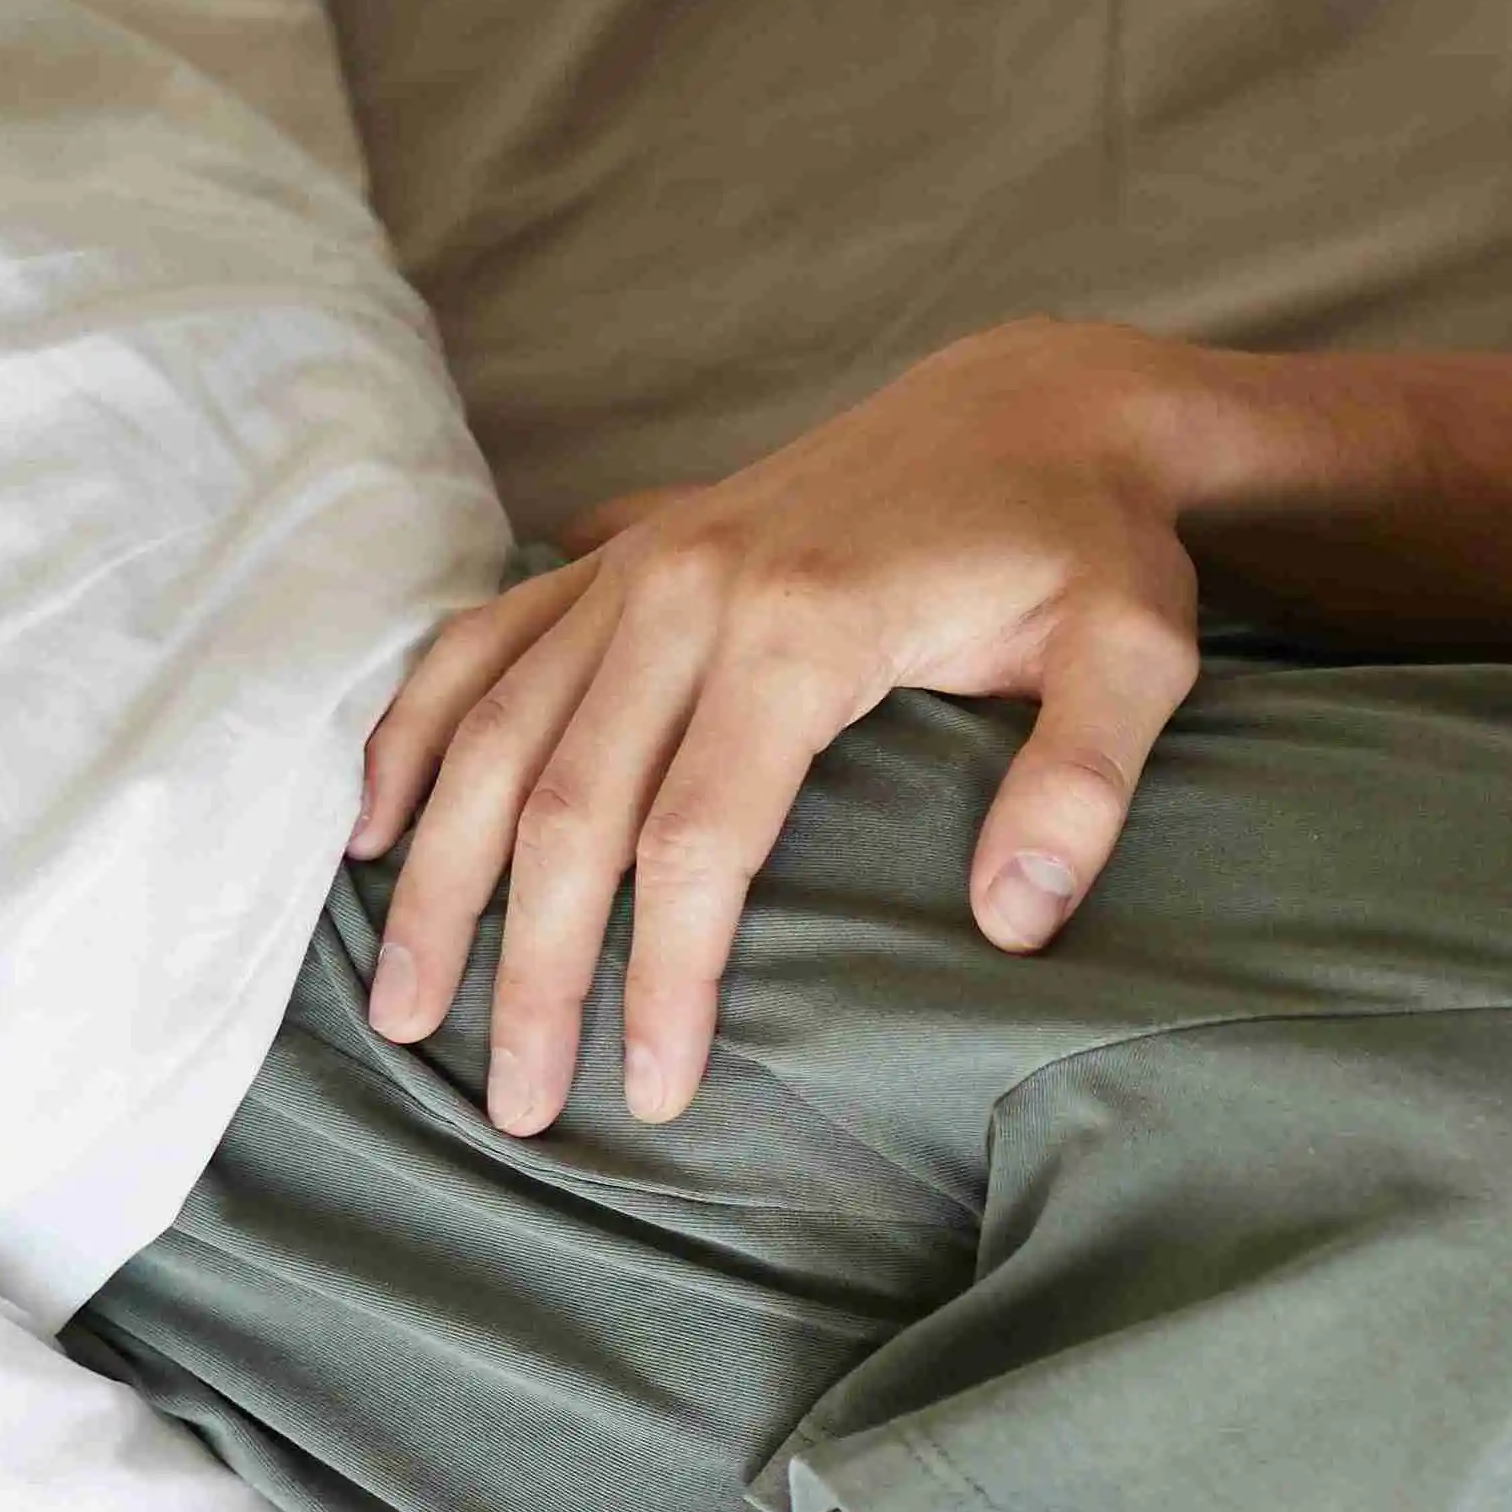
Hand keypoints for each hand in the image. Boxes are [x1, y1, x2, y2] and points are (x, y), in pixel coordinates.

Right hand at [354, 318, 1220, 1135]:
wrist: (1037, 407)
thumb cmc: (1089, 547)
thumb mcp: (1137, 654)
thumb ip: (1083, 783)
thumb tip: (1013, 921)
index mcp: (801, 624)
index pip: (698, 843)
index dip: (666, 980)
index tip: (654, 1095)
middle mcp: (690, 587)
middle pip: (570, 807)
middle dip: (530, 967)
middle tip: (510, 1103)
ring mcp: (642, 563)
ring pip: (496, 731)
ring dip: (439, 875)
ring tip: (398, 1005)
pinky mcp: (626, 552)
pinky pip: (482, 642)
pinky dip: (416, 732)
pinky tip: (375, 828)